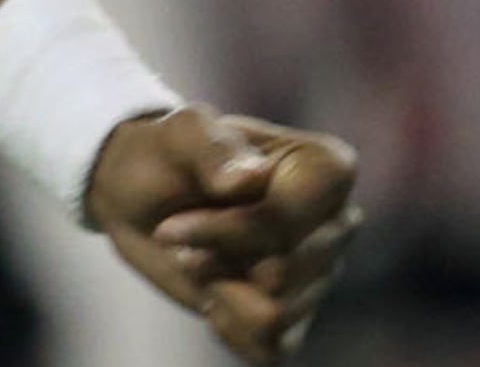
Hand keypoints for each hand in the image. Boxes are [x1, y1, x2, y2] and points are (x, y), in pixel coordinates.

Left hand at [88, 105, 360, 360]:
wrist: (142, 198)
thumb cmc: (168, 155)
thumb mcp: (178, 133)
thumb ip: (210, 146)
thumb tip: (246, 179)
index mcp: (328, 169)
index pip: (287, 224)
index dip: (225, 232)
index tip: (173, 224)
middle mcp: (337, 225)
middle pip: (280, 273)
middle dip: (213, 258)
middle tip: (176, 234)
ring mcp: (322, 276)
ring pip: (274, 313)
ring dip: (216, 287)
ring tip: (197, 257)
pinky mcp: (297, 319)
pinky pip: (267, 347)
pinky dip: (224, 324)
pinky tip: (213, 290)